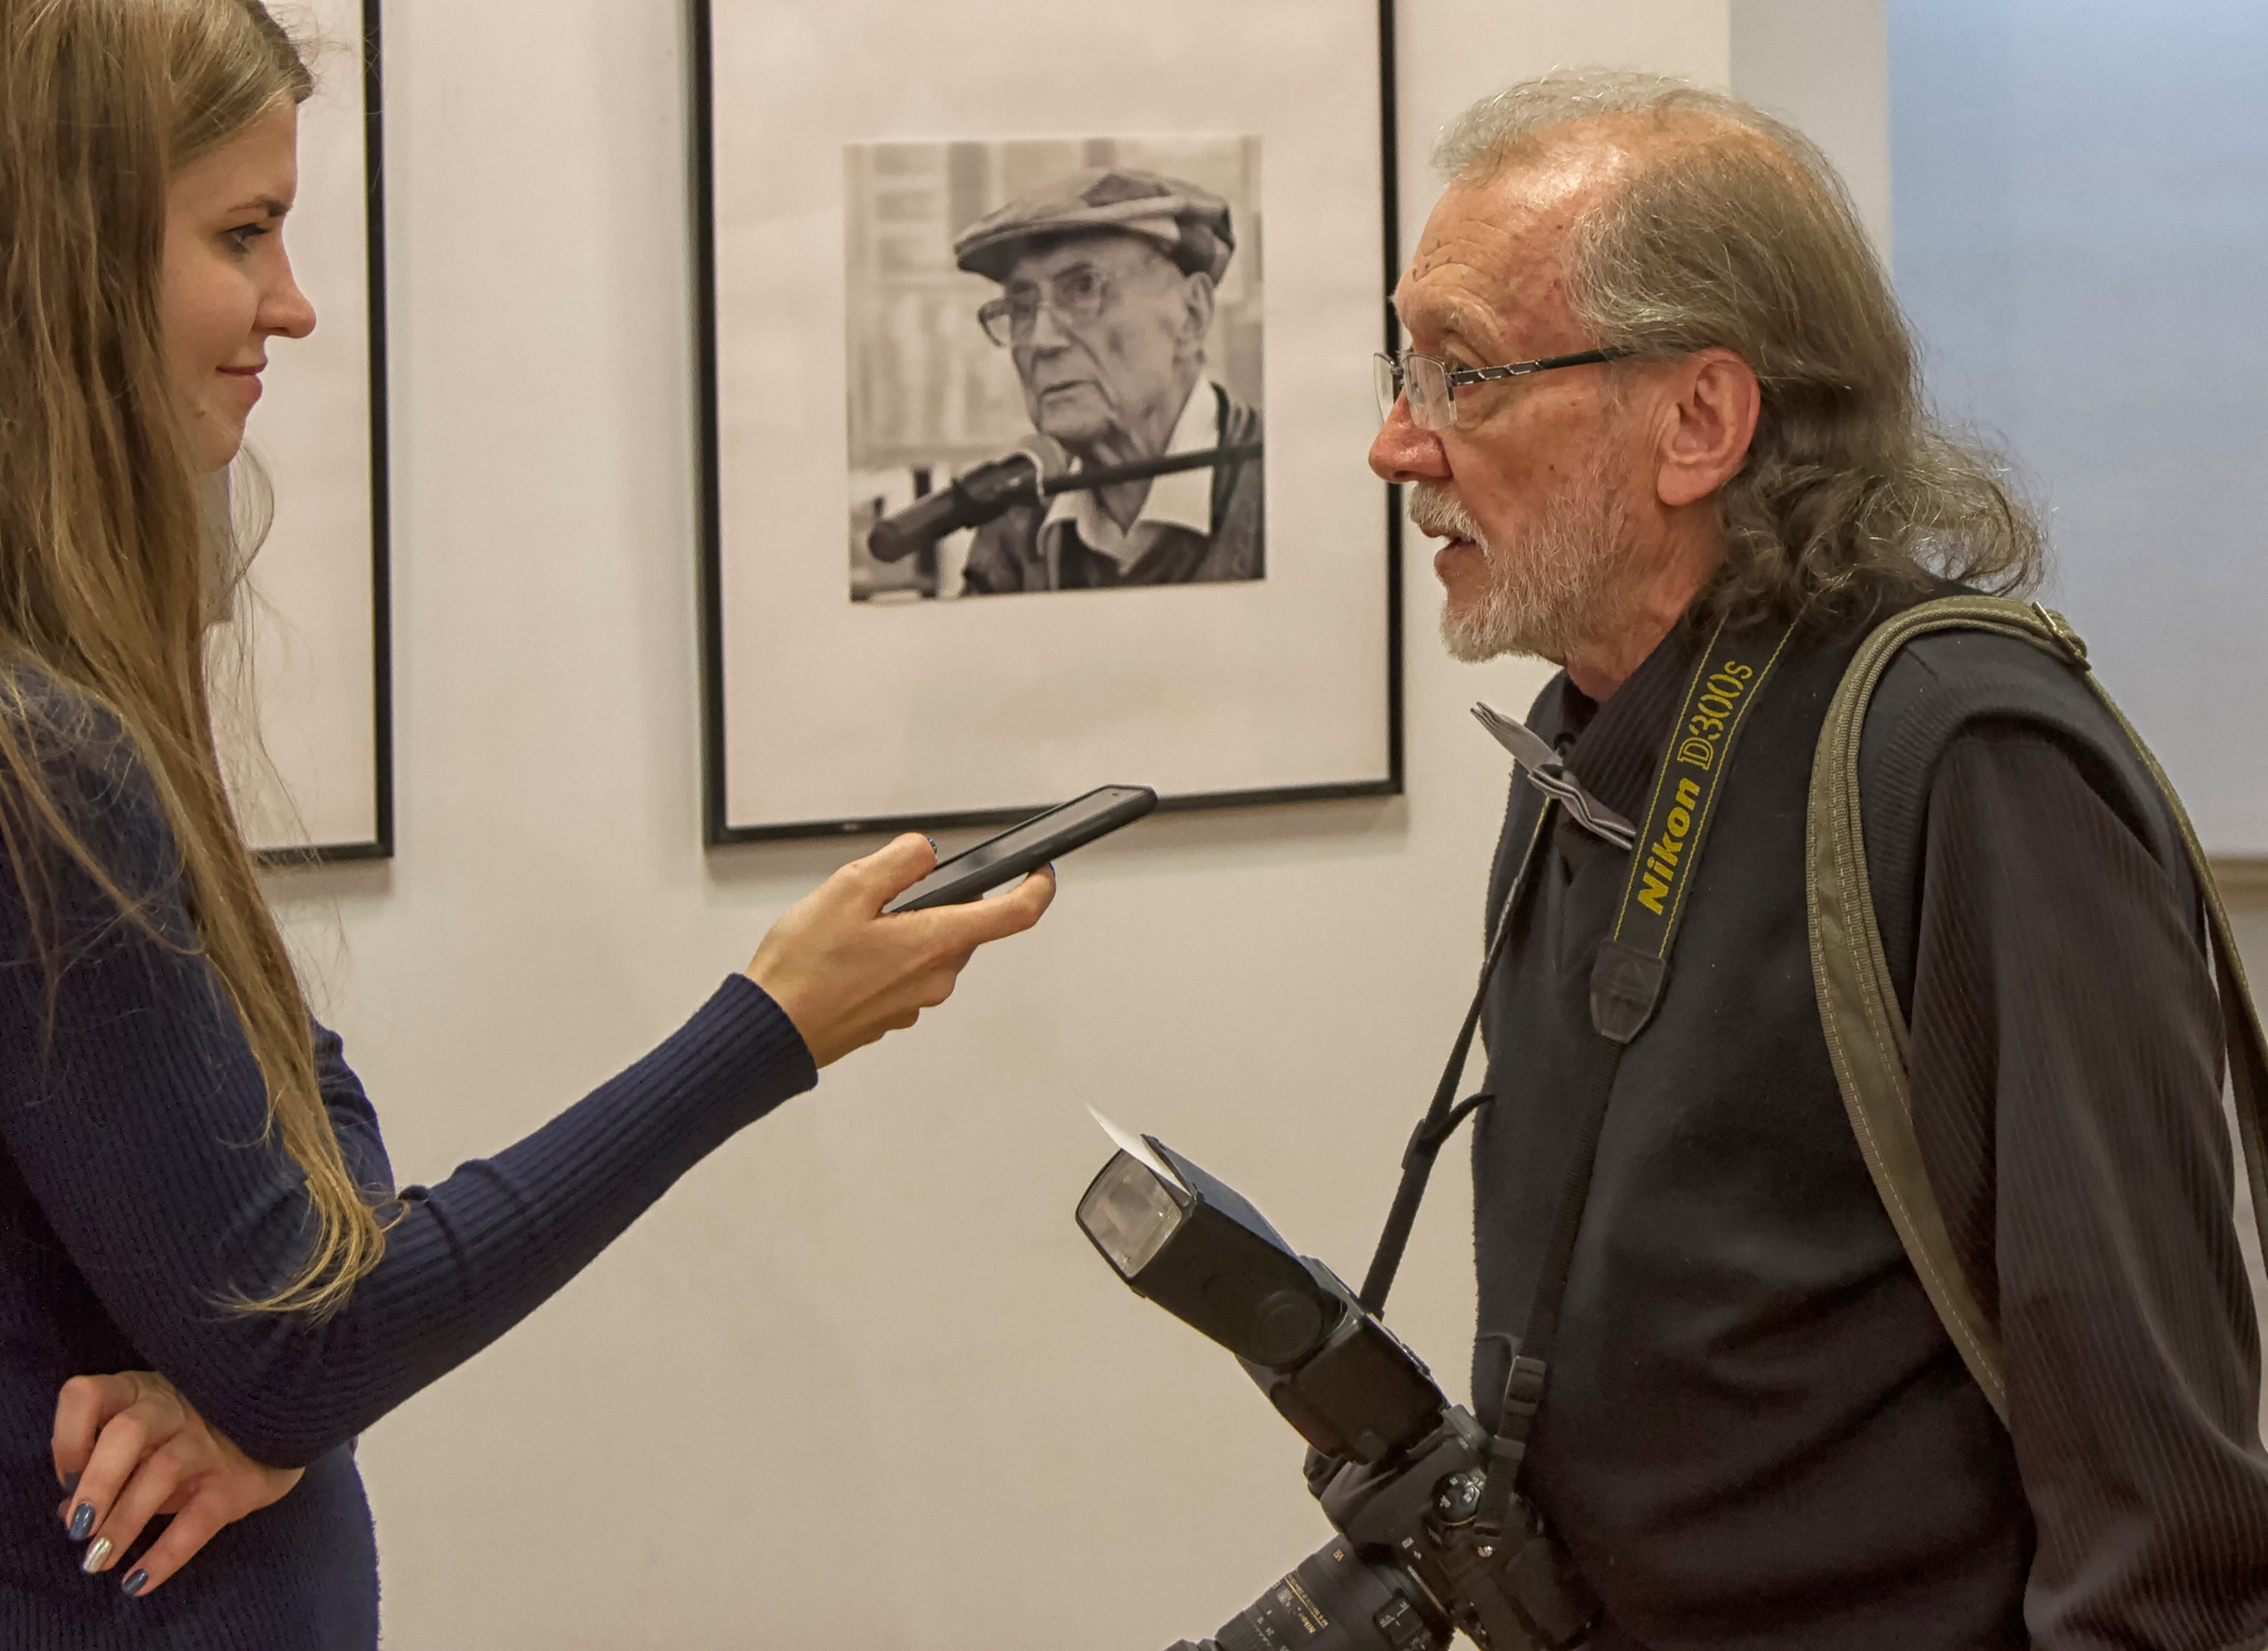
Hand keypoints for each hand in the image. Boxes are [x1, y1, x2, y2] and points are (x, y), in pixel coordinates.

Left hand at [52, 1371, 301, 1596]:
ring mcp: (208, 1443)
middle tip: (78, 1529)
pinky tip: (138, 1581)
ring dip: (123, 1522)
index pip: (88, 1395)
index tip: (67, 1476)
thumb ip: (107, 1465)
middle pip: (128, 1431)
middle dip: (97, 1482)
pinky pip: (198, 1520)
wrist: (278, 1434)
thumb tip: (65, 1510)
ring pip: (162, 1473)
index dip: (68, 1436)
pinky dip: (166, 1554)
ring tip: (97, 1560)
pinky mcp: (235, 1483)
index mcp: (140, 1393)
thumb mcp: (148, 1434)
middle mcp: (173, 1410)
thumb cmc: (192, 1433)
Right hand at [748, 833, 1054, 1066]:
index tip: (1040, 871)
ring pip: (931, 949)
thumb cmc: (803, 970)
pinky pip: (906, 974)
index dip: (1036, 887)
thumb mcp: (847, 889)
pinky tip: (845, 956)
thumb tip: (927, 853)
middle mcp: (936, 978)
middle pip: (963, 927)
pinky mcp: (893, 1016)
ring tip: (851, 929)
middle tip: (884, 894)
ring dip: (905, 930)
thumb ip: (900, 861)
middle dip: (936, 902)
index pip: (1015, 915)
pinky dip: (887, 957)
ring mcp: (916, 1002)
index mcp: (937, 942)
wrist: (771, 1031)